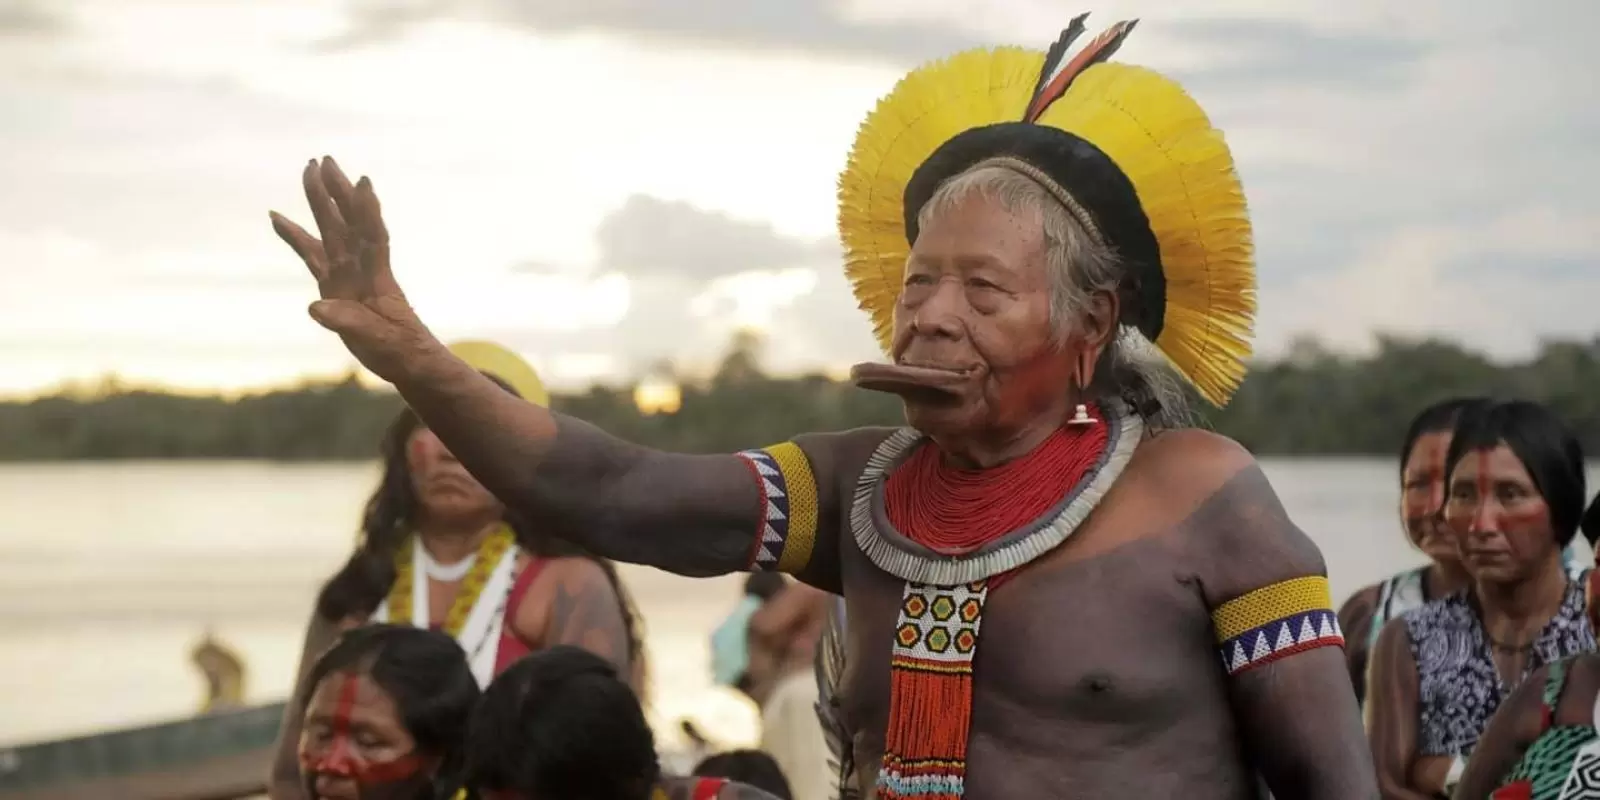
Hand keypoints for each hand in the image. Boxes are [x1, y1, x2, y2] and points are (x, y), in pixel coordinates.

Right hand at [270, 156, 435, 383]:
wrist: (406, 359)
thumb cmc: (400, 349)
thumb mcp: (379, 339)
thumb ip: (350, 322)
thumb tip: (316, 307)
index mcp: (379, 278)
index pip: (374, 238)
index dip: (368, 212)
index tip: (363, 182)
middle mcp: (361, 268)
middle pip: (348, 223)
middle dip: (337, 192)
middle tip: (323, 160)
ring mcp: (346, 273)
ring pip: (331, 230)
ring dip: (320, 201)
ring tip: (308, 171)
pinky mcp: (333, 284)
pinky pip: (310, 254)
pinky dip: (295, 236)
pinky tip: (277, 218)